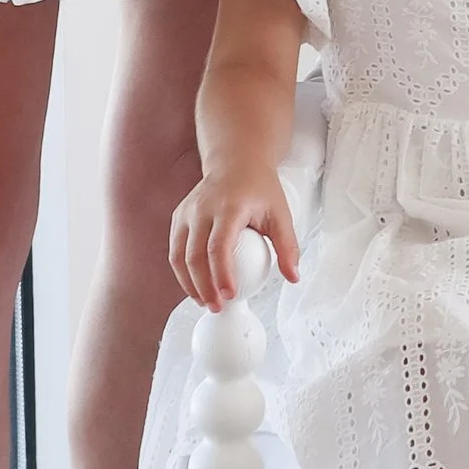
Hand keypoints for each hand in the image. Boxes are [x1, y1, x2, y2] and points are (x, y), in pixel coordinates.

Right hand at [170, 166, 301, 312]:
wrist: (236, 161)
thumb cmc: (259, 188)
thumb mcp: (280, 214)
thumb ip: (287, 246)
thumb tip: (293, 277)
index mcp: (229, 207)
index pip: (219, 246)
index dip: (221, 275)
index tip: (229, 296)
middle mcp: (203, 209)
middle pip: (194, 256)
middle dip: (203, 287)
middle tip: (217, 307)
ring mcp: (187, 212)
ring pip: (179, 256)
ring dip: (188, 283)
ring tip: (204, 301)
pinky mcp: (179, 216)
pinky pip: (175, 249)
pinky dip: (182, 272)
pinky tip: (195, 286)